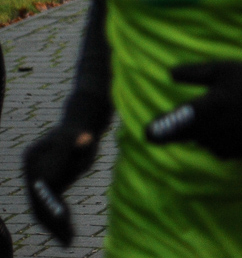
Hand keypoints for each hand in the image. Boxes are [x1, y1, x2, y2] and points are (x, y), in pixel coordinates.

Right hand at [24, 124, 99, 244]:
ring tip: (69, 242)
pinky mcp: (45, 183)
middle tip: (68, 241)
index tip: (64, 220)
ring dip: (54, 226)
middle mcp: (29, 171)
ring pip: (40, 208)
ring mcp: (35, 178)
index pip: (39, 190)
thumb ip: (82, 143)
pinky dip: (57, 217)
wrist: (79, 124)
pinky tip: (69, 231)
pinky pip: (48, 204)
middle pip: (36, 203)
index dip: (50, 207)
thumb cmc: (84, 131)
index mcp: (34, 159)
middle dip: (52, 224)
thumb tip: (86, 140)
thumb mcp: (84, 136)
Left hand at [146, 59, 241, 159]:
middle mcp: (216, 127)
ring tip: (211, 121)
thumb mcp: (224, 69)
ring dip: (201, 135)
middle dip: (178, 132)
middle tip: (176, 126)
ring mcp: (229, 141)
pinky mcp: (241, 149)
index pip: (176, 122)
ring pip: (204, 144)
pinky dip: (219, 143)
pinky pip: (221, 151)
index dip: (159, 129)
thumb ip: (194, 73)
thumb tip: (169, 72)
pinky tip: (226, 131)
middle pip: (187, 137)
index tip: (146, 133)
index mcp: (210, 106)